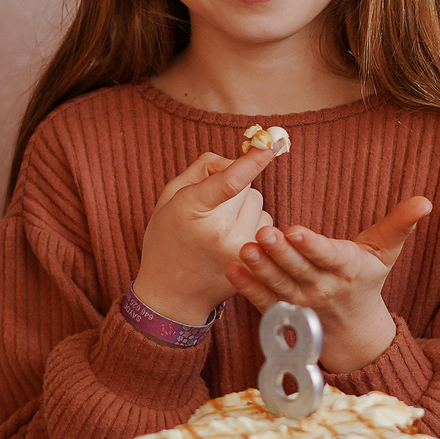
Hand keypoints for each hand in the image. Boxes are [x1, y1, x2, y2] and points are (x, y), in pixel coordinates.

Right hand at [129, 147, 276, 328]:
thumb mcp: (169, 199)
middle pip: (248, 187)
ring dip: (245, 209)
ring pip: (259, 204)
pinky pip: (266, 225)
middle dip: (235, 189)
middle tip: (212, 210)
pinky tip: (232, 241)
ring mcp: (240, 249)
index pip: (230, 181)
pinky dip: (253, 226)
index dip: (253, 160)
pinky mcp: (255, 263)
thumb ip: (201, 170)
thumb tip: (236, 159)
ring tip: (219, 229)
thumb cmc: (167, 240)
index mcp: (192, 209)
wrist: (171, 294)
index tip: (271, 144)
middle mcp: (219, 231)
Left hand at [225, 197, 429, 373]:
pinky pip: (264, 301)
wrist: (353, 329)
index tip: (295, 229)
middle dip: (281, 252)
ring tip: (245, 248)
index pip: (328, 255)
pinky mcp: (283, 312)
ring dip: (261, 268)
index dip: (312, 244)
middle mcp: (323, 288)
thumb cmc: (366, 279)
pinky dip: (247, 288)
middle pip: (300, 269)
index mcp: (348, 269)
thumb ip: (400, 224)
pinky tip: (232, 269)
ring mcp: (301, 303)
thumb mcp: (385, 252)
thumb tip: (425, 200)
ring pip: (279, 285)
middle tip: (263, 232)